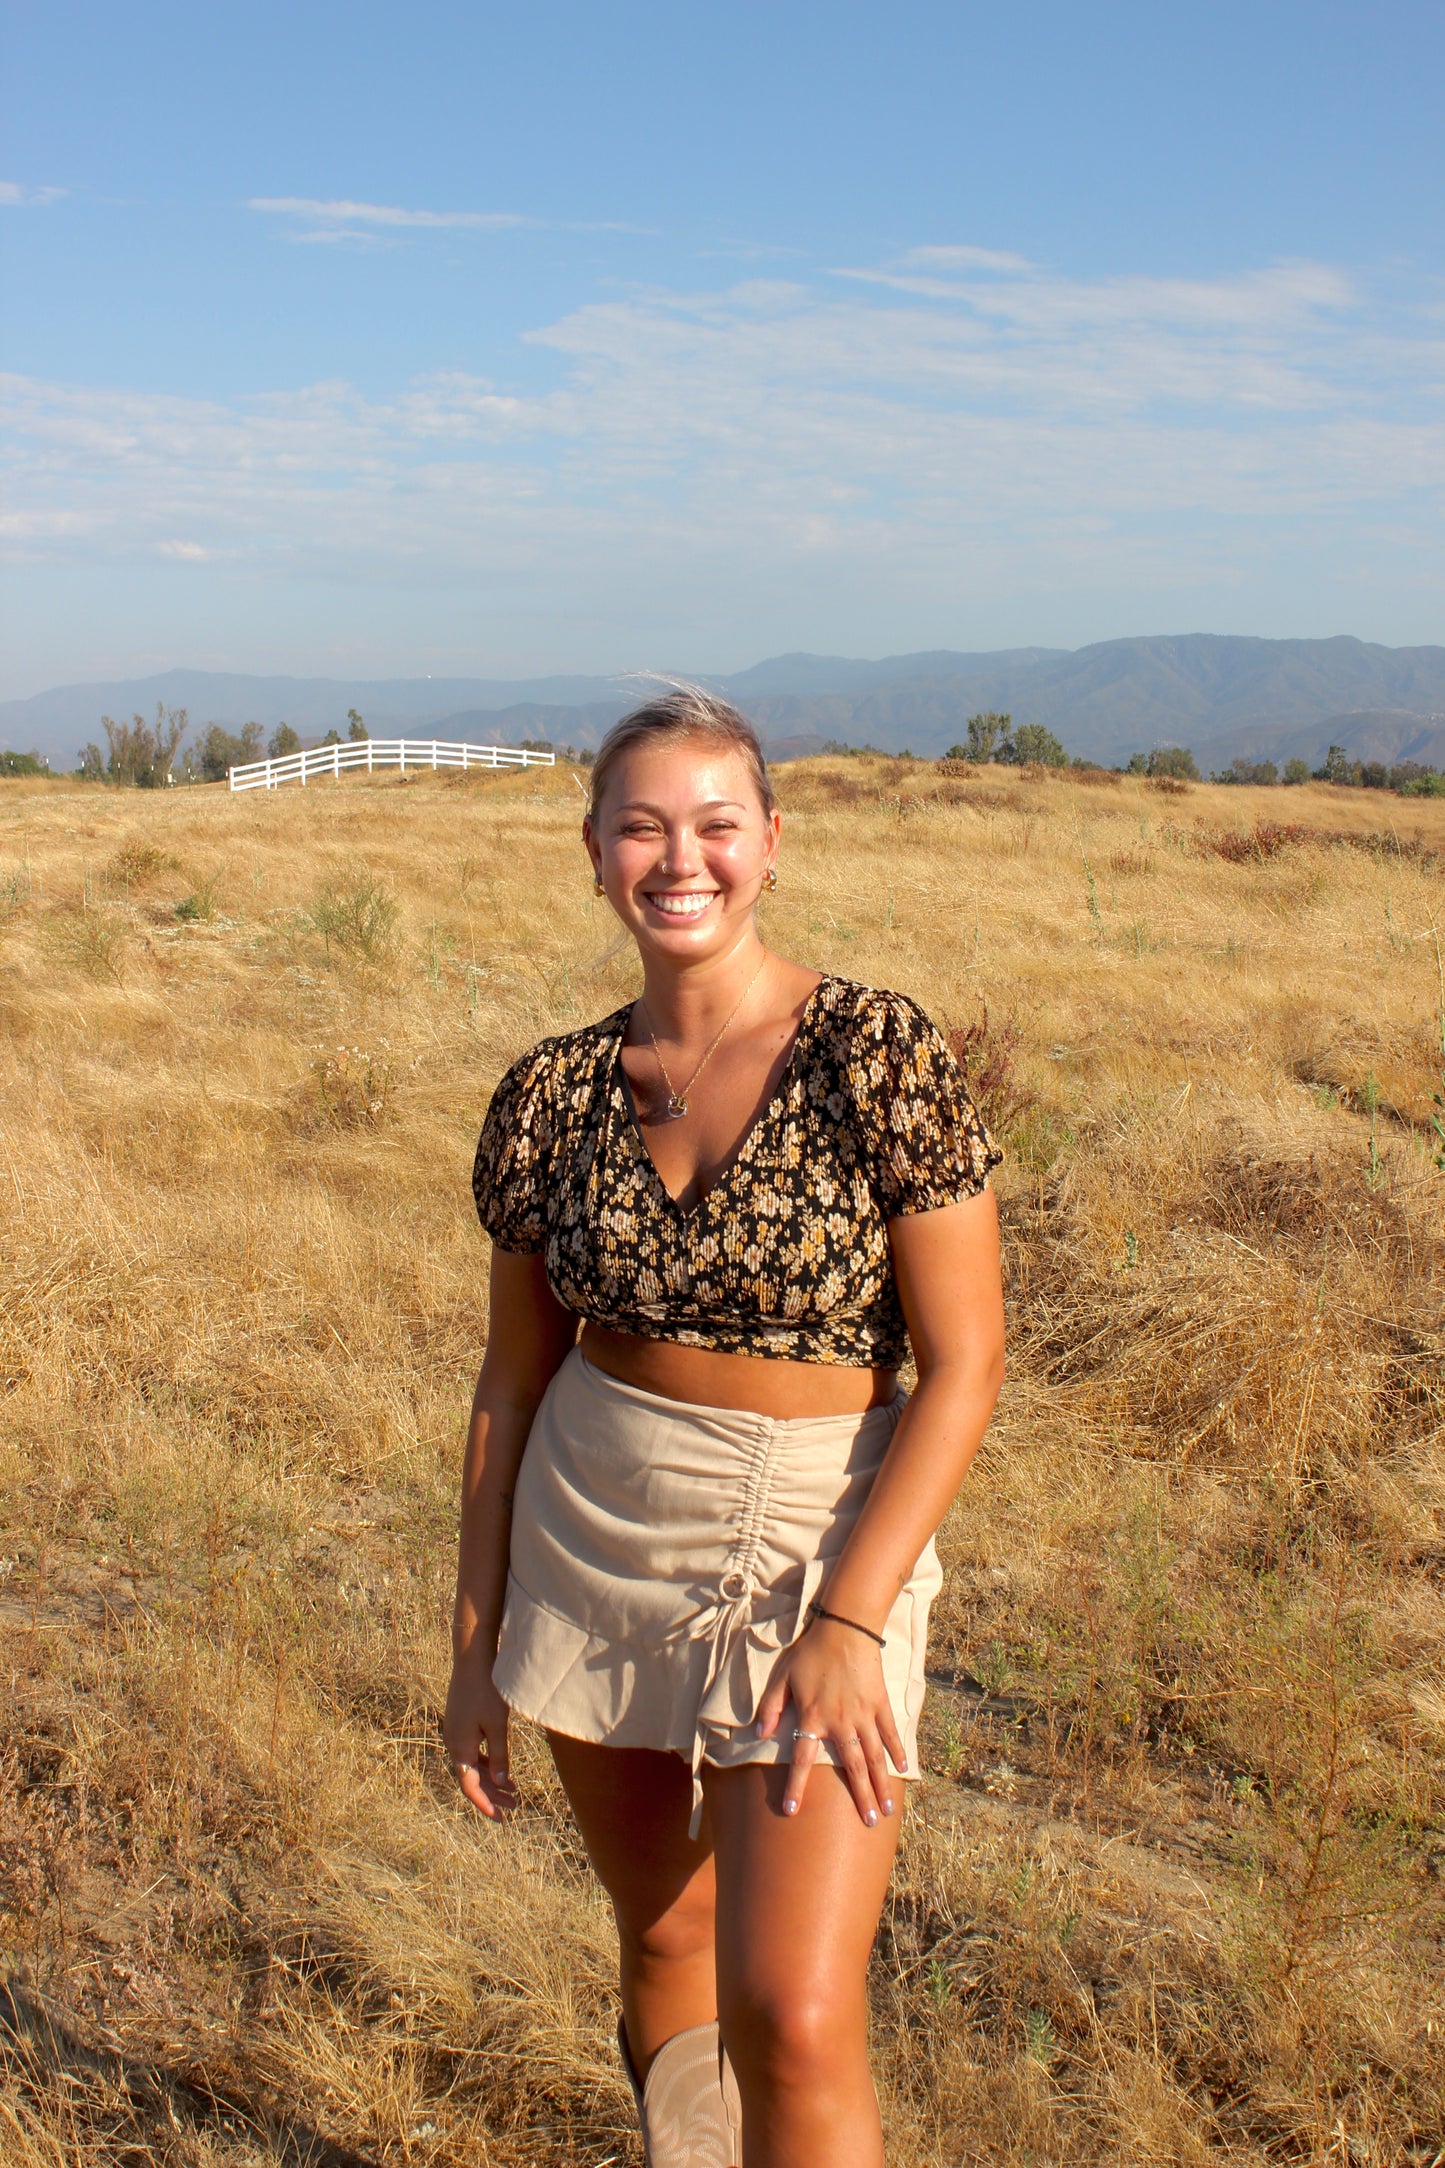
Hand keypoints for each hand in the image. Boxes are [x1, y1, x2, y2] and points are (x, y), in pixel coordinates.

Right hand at [442, 1657, 516, 1818]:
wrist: (472, 1659)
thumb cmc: (487, 1691)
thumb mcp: (497, 1726)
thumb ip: (500, 1756)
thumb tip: (500, 1784)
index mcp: (459, 1748)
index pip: (470, 1786)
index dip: (485, 1804)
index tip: (501, 1818)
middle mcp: (453, 1744)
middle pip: (472, 1778)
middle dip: (492, 1795)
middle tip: (513, 1807)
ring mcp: (456, 1733)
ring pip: (473, 1766)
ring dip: (491, 1779)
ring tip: (513, 1791)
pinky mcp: (461, 1724)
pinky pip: (473, 1752)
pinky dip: (488, 1763)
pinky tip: (502, 1768)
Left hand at [755, 1618, 906, 1825]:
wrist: (844, 1629)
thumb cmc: (810, 1652)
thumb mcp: (782, 1677)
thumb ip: (770, 1707)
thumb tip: (759, 1734)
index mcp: (813, 1717)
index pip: (802, 1759)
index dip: (795, 1786)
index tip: (791, 1811)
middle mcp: (840, 1722)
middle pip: (851, 1768)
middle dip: (859, 1798)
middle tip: (868, 1823)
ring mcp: (863, 1714)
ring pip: (874, 1757)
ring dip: (881, 1784)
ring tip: (887, 1809)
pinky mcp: (880, 1703)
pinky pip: (890, 1732)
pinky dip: (897, 1750)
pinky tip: (904, 1769)